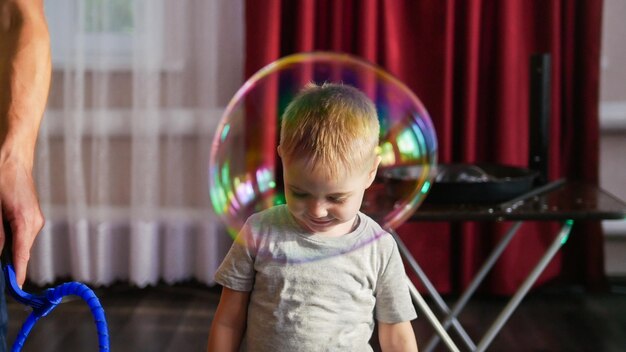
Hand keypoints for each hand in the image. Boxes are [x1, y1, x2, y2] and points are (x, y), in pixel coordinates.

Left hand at [0, 156, 43, 286]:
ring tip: (1, 257)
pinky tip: (3, 241)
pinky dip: (13, 242)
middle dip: (10, 264)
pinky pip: (22, 235)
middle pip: (22, 252)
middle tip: (1, 273)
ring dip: (10, 252)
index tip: (14, 290)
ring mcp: (35, 219)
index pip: (22, 256)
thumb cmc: (1, 176)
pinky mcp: (32, 216)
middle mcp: (35, 223)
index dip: (17, 274)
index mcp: (25, 221)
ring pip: (22, 244)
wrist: (13, 157)